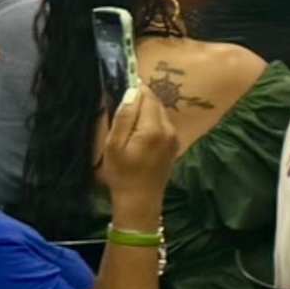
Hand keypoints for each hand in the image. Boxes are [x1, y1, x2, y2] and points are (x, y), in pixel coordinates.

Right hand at [94, 81, 183, 210]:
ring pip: (160, 112)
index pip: (147, 96)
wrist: (140, 201)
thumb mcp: (114, 146)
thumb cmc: (122, 174)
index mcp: (153, 128)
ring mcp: (174, 137)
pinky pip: (163, 123)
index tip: (121, 88)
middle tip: (122, 104)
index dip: (135, 89)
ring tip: (129, 118)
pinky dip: (152, 120)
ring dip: (146, 110)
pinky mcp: (174, 144)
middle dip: (140, 98)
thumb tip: (132, 91)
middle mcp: (169, 129)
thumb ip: (124, 117)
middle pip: (156, 102)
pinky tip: (139, 131)